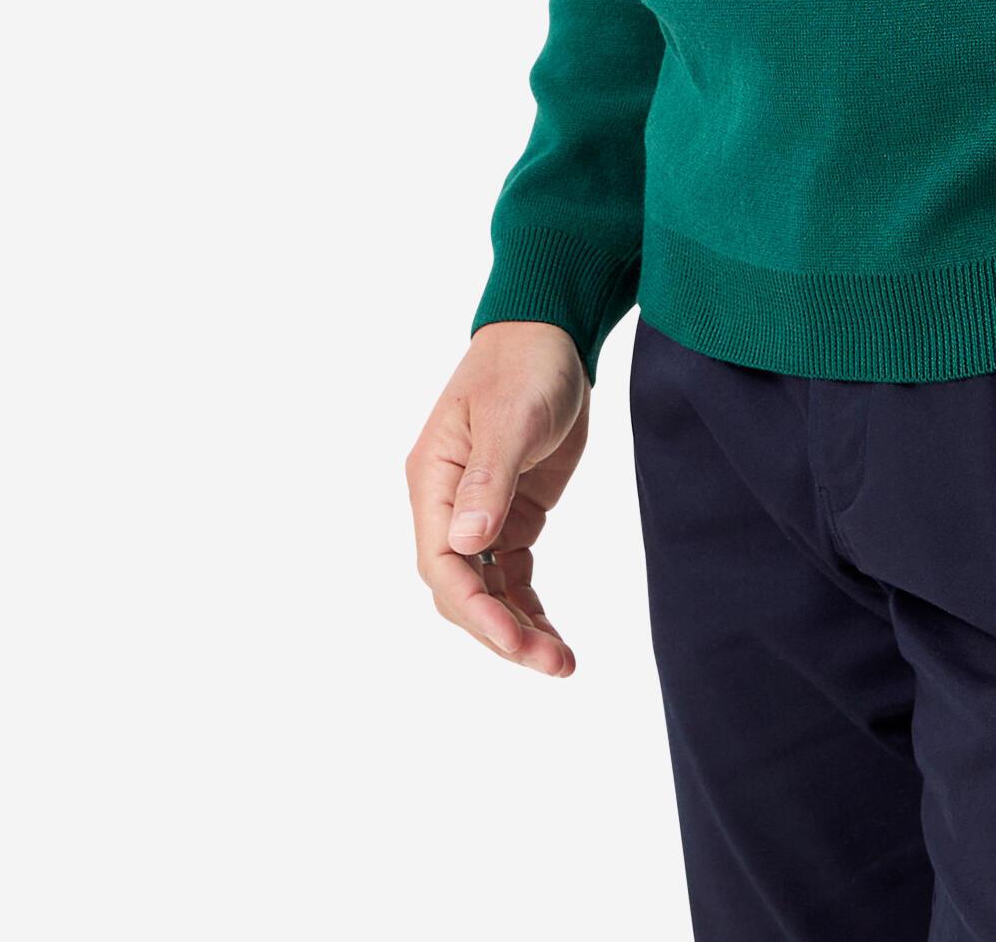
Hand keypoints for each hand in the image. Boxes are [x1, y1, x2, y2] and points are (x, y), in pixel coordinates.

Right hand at [405, 319, 592, 673]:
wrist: (551, 332)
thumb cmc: (526, 362)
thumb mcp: (513, 416)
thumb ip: (489, 479)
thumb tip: (465, 543)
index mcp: (433, 479)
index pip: (442, 563)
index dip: (474, 609)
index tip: (514, 641)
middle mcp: (447, 503)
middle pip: (462, 589)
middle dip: (501, 631)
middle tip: (553, 662)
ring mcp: (478, 512)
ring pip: (486, 590)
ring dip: (517, 627)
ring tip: (562, 663)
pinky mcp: (509, 513)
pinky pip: (510, 575)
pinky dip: (527, 606)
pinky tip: (552, 636)